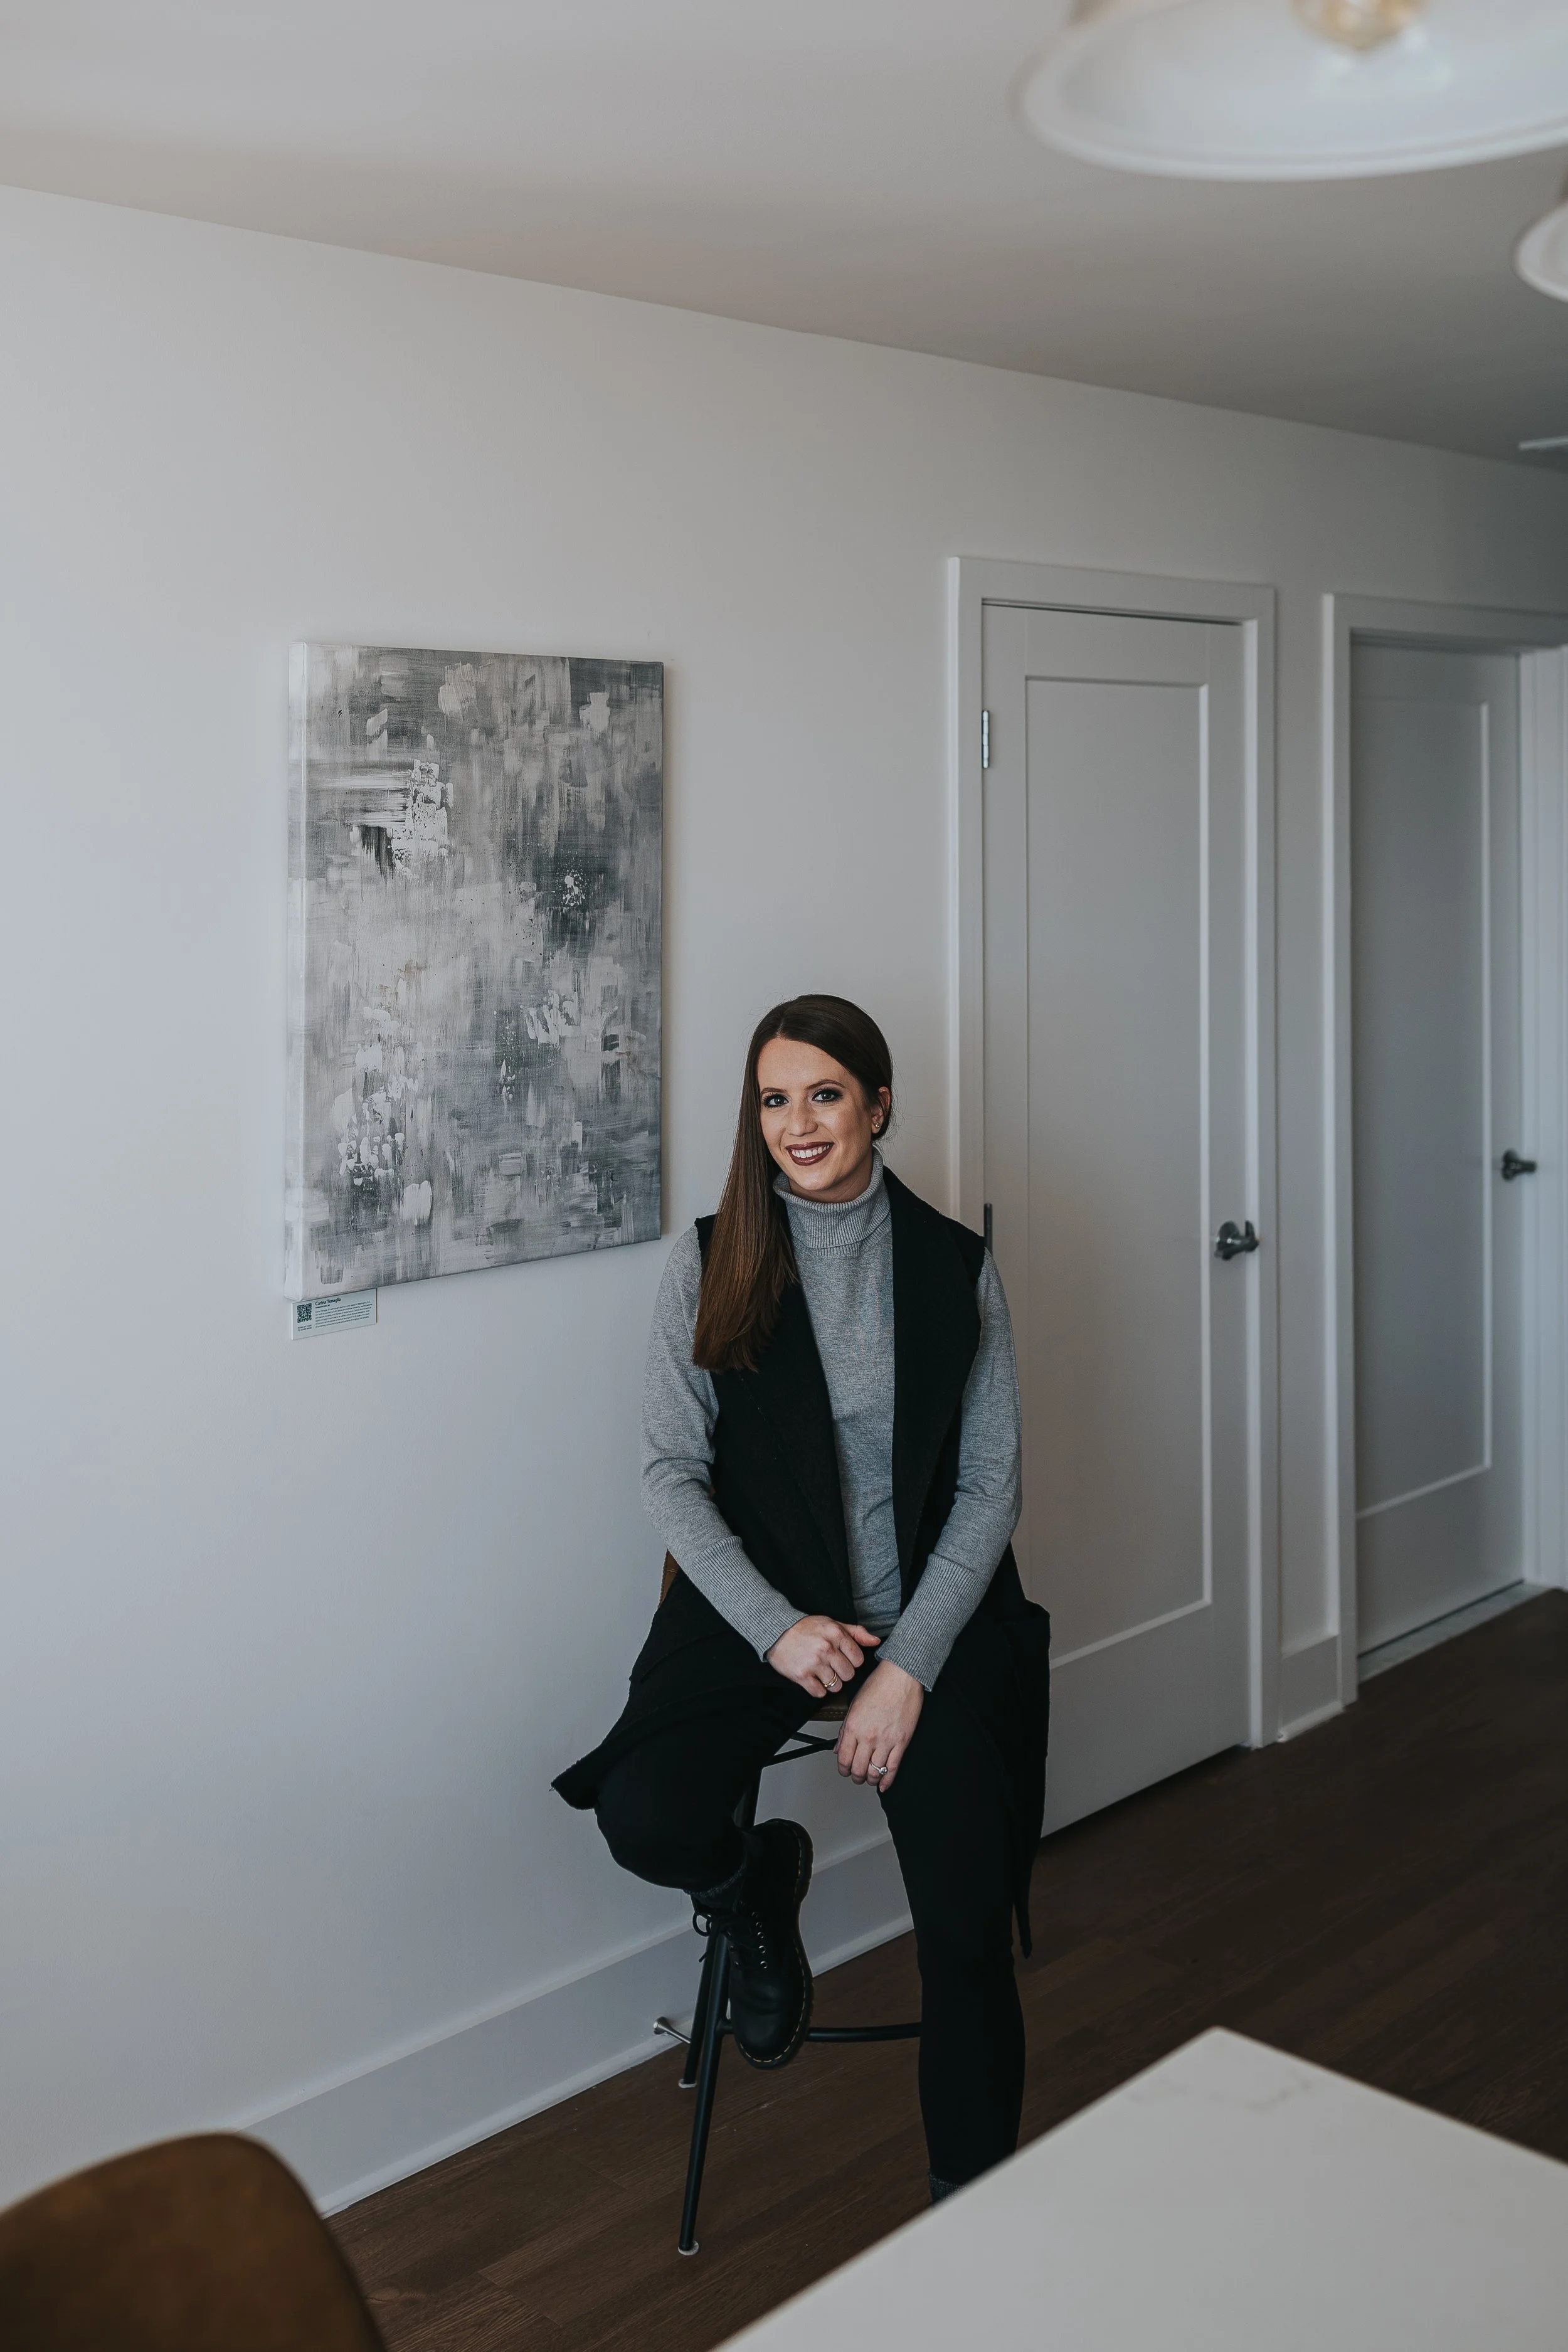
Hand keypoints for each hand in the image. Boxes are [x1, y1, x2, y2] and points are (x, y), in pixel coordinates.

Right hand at [766, 1615, 877, 1700]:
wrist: (777, 1631)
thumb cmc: (806, 1628)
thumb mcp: (833, 1624)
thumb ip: (856, 1632)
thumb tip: (876, 1641)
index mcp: (836, 1634)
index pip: (858, 1659)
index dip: (851, 1661)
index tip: (842, 1657)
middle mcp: (826, 1648)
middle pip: (849, 1675)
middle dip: (841, 1673)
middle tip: (830, 1666)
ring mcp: (814, 1663)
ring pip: (836, 1686)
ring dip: (830, 1682)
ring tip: (821, 1672)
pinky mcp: (801, 1675)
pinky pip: (820, 1693)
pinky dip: (817, 1689)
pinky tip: (812, 1678)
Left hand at [837, 1659, 922, 1791]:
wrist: (901, 1676)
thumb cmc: (878, 1685)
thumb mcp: (854, 1705)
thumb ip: (845, 1730)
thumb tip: (838, 1747)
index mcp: (853, 1727)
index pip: (843, 1759)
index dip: (843, 1769)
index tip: (844, 1770)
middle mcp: (868, 1736)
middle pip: (858, 1769)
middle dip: (856, 1777)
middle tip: (857, 1776)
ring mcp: (886, 1740)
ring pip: (875, 1772)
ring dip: (870, 1779)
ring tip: (869, 1778)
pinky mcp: (901, 1742)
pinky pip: (893, 1768)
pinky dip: (887, 1780)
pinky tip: (883, 1784)